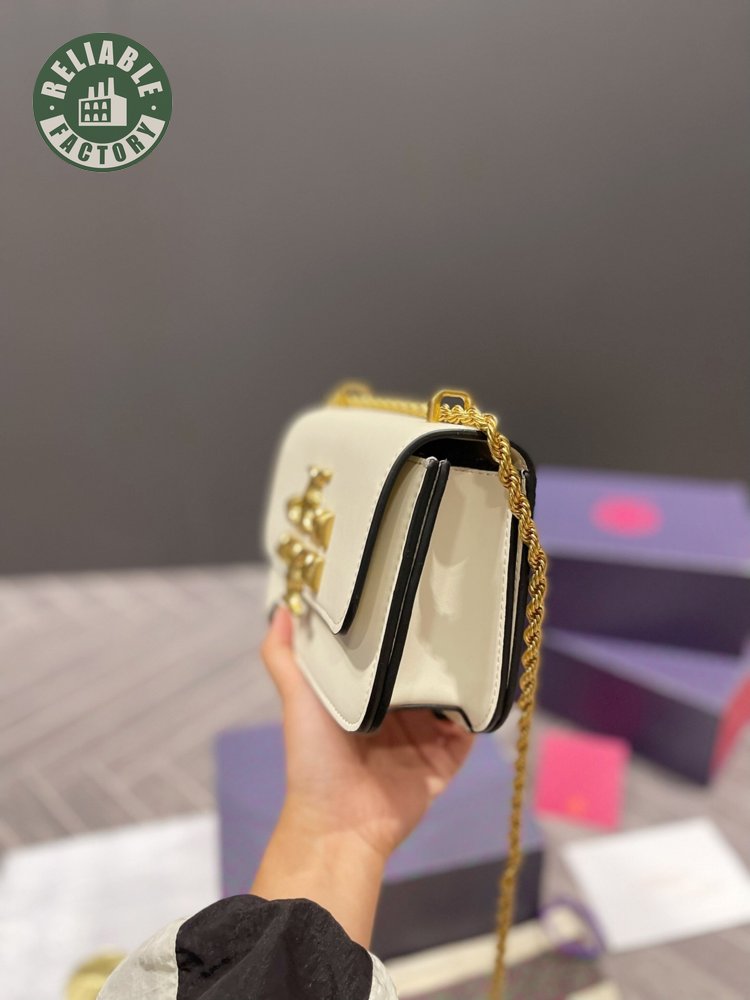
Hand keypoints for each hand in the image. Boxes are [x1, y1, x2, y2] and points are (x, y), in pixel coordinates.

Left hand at [262, 606, 474, 860]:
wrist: (339, 822)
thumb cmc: (314, 758)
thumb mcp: (297, 699)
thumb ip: (283, 656)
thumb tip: (283, 607)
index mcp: (365, 697)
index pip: (388, 654)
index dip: (399, 628)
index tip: (412, 590)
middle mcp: (397, 714)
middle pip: (425, 673)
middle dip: (438, 649)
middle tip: (456, 609)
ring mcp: (424, 737)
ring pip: (452, 697)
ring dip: (464, 675)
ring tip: (480, 638)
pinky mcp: (445, 760)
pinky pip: (470, 730)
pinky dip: (480, 710)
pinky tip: (487, 683)